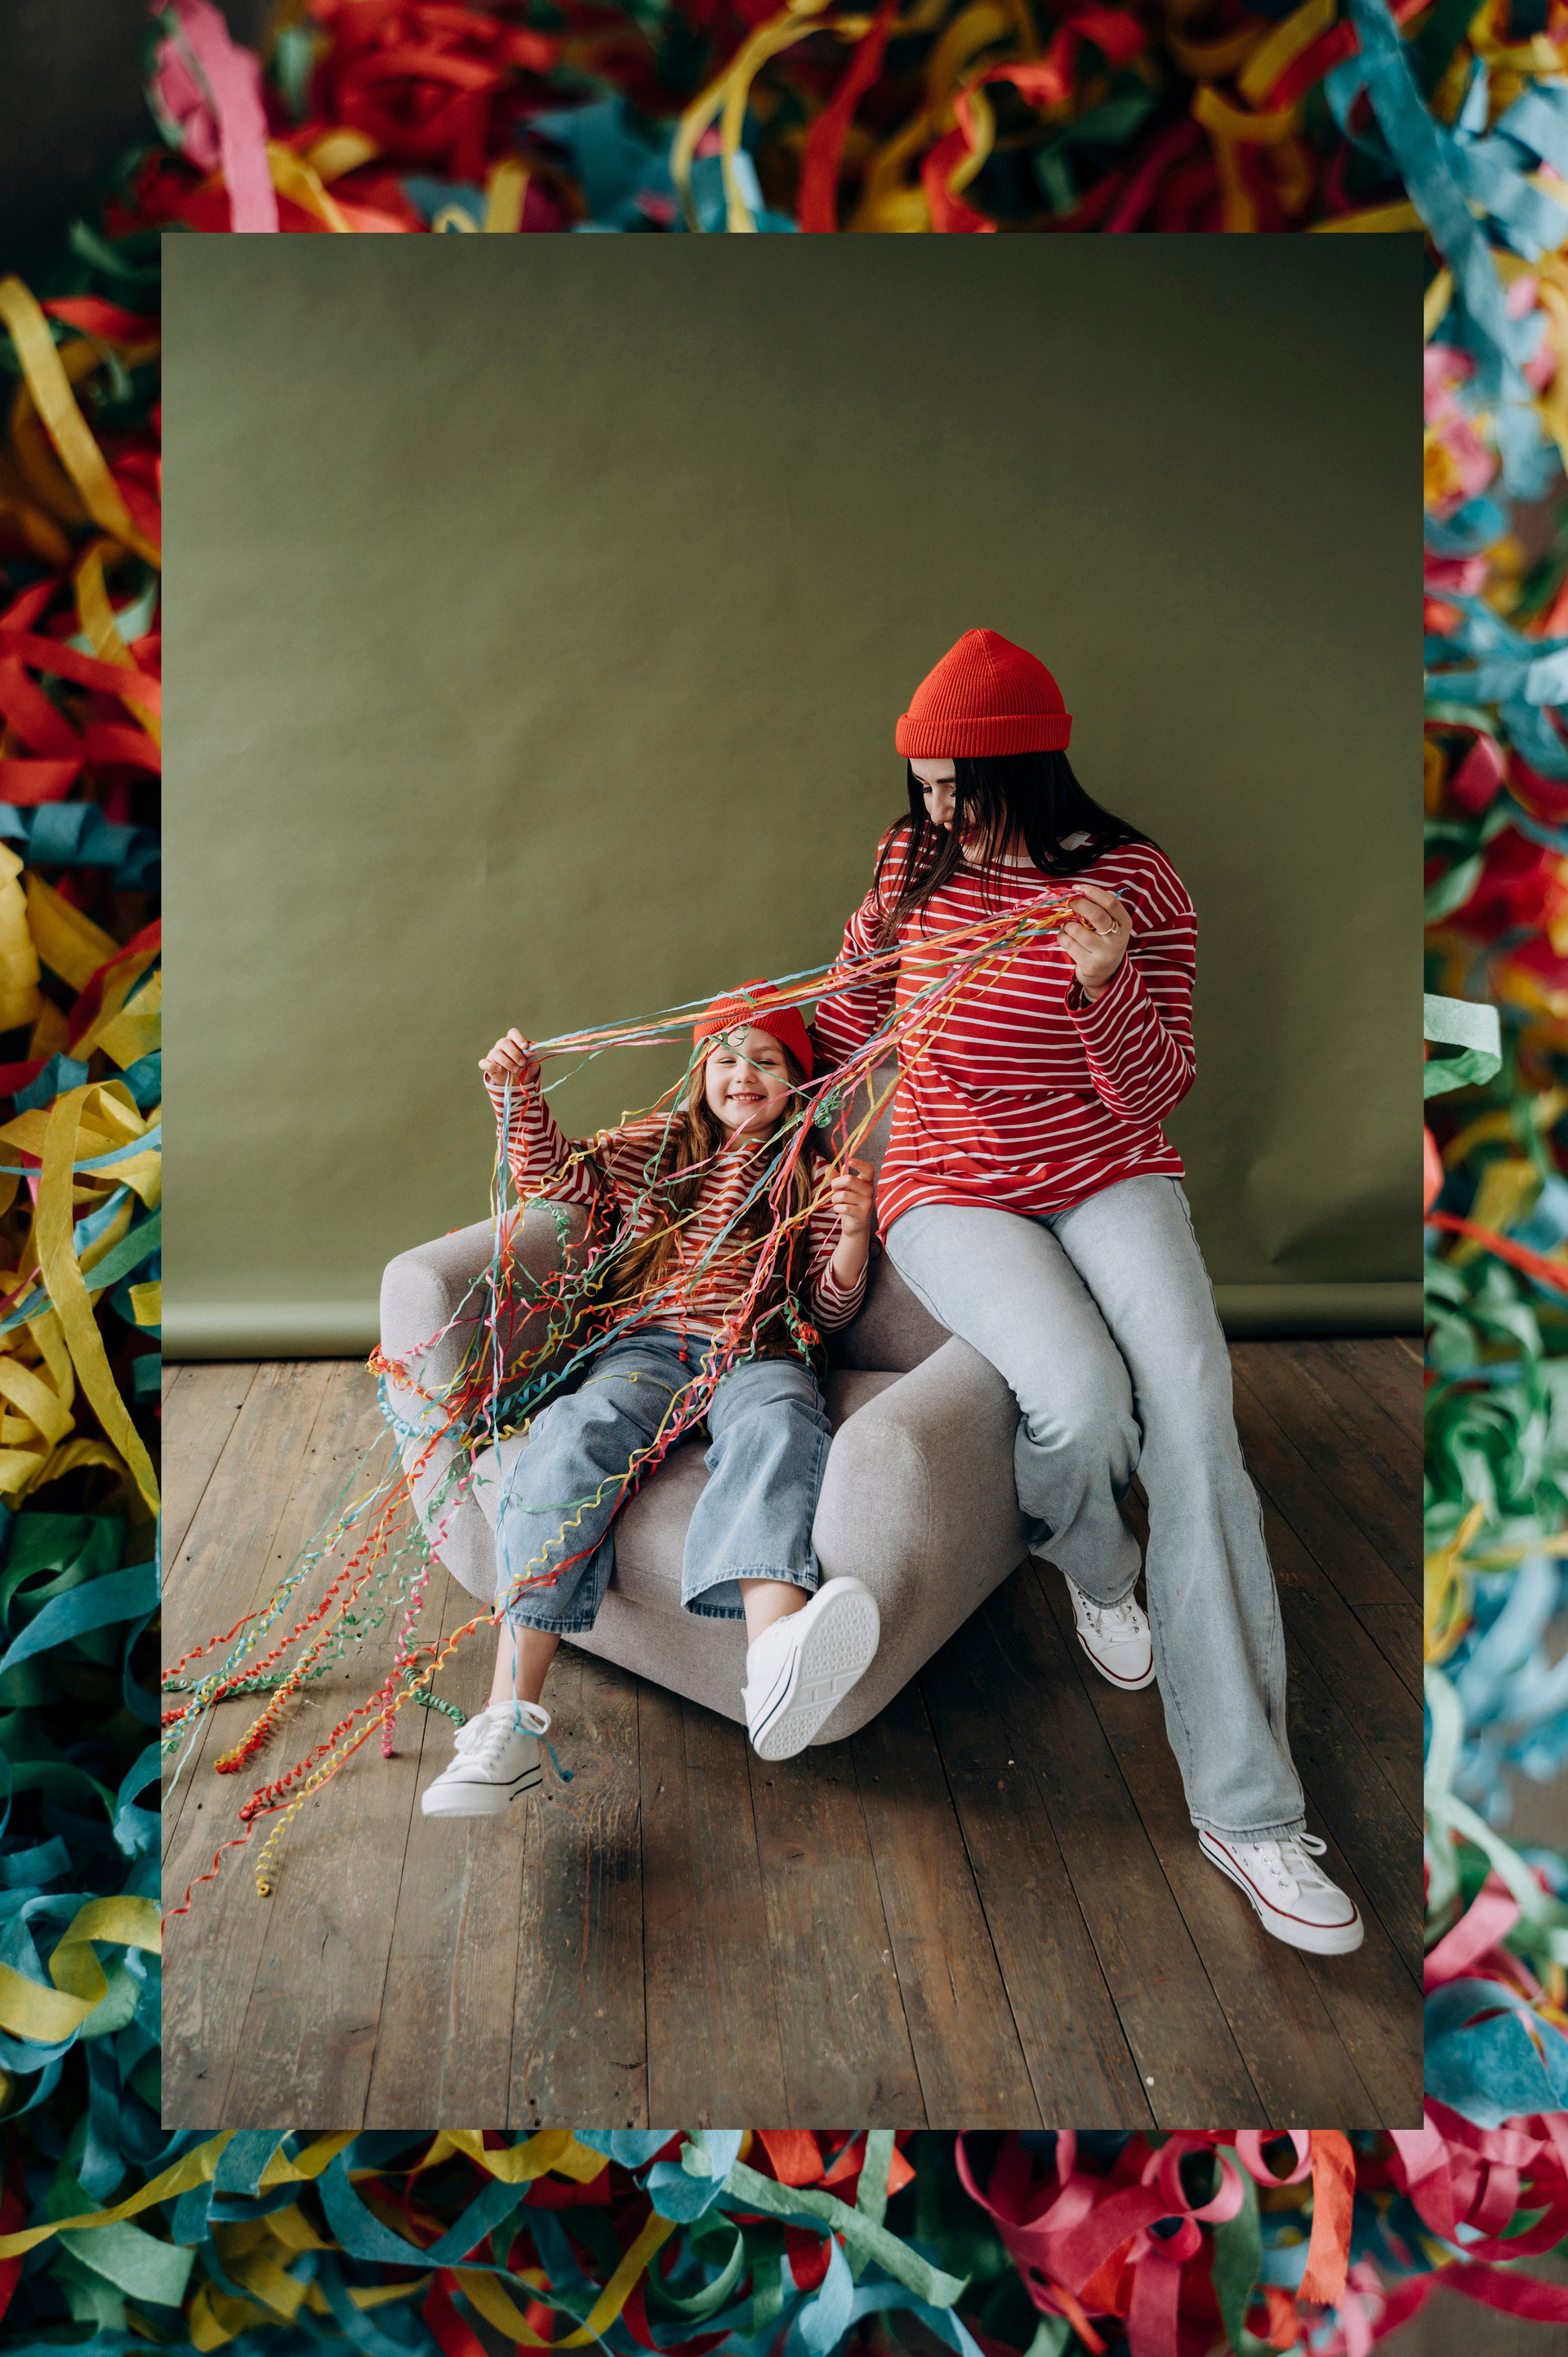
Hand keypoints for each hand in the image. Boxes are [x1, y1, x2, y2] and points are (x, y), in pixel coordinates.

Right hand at [479, 1028, 540, 1089]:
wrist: (518, 1081)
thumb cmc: (525, 1068)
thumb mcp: (531, 1063)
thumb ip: (532, 1056)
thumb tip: (531, 1047)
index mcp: (513, 1041)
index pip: (513, 1033)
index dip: (518, 1038)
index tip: (525, 1046)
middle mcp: (501, 1045)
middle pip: (504, 1043)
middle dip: (515, 1053)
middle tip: (523, 1063)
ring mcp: (493, 1054)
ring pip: (496, 1053)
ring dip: (507, 1062)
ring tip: (516, 1070)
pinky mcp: (487, 1065)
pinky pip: (484, 1063)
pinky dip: (491, 1065)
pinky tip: (499, 1069)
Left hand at [828, 1156, 875, 1241]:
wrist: (855, 1227)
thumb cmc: (849, 1205)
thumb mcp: (843, 1190)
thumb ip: (836, 1179)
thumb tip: (829, 1168)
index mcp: (866, 1182)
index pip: (869, 1169)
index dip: (860, 1164)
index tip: (849, 1161)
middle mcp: (870, 1191)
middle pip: (849, 1179)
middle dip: (836, 1184)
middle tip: (834, 1190)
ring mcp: (868, 1203)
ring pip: (843, 1195)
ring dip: (835, 1199)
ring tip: (836, 1203)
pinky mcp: (863, 1214)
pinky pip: (844, 1207)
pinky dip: (837, 1208)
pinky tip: (839, 1210)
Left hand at [1059, 882, 1131, 1001]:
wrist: (1104, 975)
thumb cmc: (1103, 941)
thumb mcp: (1109, 925)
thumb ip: (1098, 909)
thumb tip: (1076, 891)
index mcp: (1125, 924)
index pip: (1111, 903)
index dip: (1093, 892)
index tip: (1079, 888)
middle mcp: (1118, 939)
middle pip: (1096, 915)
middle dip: (1078, 904)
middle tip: (1069, 901)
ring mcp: (1105, 954)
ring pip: (1077, 930)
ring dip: (1067, 924)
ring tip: (1069, 926)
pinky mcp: (1090, 965)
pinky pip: (1068, 943)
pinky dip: (1062, 936)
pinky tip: (1067, 938)